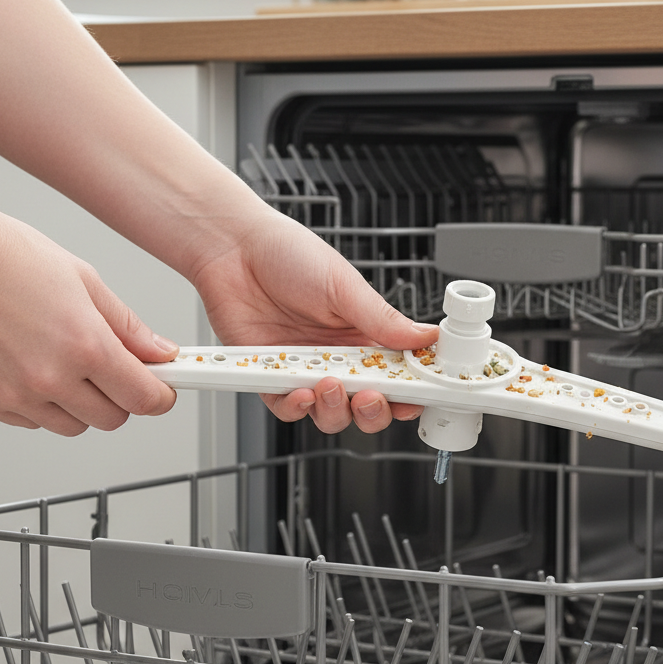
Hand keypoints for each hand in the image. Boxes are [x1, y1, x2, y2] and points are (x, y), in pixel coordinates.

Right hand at [0, 214, 178, 435]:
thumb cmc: (11, 259)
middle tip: (115, 366)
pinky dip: (45, 402)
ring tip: (68, 360)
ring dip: (83, 403)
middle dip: (122, 395)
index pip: (142, 397)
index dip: (160, 396)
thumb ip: (127, 325)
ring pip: (74, 425)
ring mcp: (18, 394)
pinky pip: (36, 420)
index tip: (164, 389)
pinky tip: (39, 366)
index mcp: (84, 345)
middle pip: (112, 418)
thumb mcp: (83, 280)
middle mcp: (51, 377)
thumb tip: (158, 350)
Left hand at [192, 207, 437, 433]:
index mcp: (364, 334)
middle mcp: (338, 357)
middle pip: (369, 405)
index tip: (417, 395)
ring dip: (336, 410)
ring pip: (331, 415)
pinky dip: (296, 408)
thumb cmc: (287, 254)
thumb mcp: (345, 287)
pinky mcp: (271, 377)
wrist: (233, 248)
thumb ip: (384, 320)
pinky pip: (288, 409)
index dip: (410, 391)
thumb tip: (428, 338)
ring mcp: (305, 369)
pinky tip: (299, 391)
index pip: (398, 374)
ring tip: (329, 384)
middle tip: (371, 396)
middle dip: (376, 411)